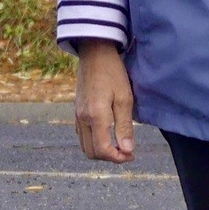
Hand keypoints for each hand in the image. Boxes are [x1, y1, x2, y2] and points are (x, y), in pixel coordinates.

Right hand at [74, 39, 134, 162]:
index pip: (103, 150)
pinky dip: (92, 141)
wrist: (94, 51)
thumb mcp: (124, 97)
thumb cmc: (112, 72)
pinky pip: (81, 134)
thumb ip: (124, 126)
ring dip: (100, 150)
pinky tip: (105, 133)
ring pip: (84, 145)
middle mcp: (82, 118)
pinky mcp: (76, 109)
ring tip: (117, 144)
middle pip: (91, 152)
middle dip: (109, 157)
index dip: (118, 158)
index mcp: (96, 116)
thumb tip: (127, 151)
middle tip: (126, 151)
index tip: (132, 154)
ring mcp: (77, 114)